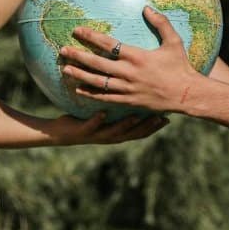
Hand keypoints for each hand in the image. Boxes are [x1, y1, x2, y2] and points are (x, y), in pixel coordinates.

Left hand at [48, 110, 167, 145]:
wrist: (61, 134)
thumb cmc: (86, 120)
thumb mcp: (106, 116)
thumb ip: (120, 107)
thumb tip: (134, 92)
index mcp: (118, 134)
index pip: (140, 132)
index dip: (154, 127)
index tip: (168, 118)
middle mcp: (110, 137)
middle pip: (132, 134)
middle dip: (147, 127)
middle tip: (161, 118)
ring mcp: (97, 135)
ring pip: (114, 132)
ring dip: (126, 125)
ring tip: (136, 116)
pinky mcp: (83, 132)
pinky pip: (91, 126)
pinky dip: (97, 120)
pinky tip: (103, 113)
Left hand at [59, 6, 200, 113]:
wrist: (187, 94)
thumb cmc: (181, 66)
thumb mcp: (174, 41)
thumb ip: (160, 23)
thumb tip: (146, 7)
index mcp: (137, 56)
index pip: (108, 44)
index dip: (91, 36)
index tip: (77, 30)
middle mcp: (129, 72)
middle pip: (97, 63)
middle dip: (78, 56)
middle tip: (63, 50)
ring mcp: (127, 88)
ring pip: (98, 81)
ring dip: (80, 75)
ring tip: (65, 69)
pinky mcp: (129, 101)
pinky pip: (105, 97)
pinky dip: (91, 94)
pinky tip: (79, 89)